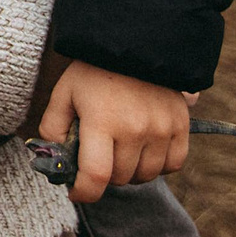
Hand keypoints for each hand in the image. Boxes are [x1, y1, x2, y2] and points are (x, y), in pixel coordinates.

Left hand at [36, 59, 189, 202]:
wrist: (134, 43)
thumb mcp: (63, 94)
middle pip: (120, 178)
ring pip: (146, 175)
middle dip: (104, 174)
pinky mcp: (181, 126)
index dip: (84, 193)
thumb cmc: (93, 71)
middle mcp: (135, 129)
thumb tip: (57, 161)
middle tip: (97, 157)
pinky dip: (158, 166)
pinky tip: (144, 150)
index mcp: (102, 121)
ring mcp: (161, 129)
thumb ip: (54, 129)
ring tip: (120, 151)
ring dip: (131, 171)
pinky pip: (172, 165)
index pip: (96, 176)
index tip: (75, 193)